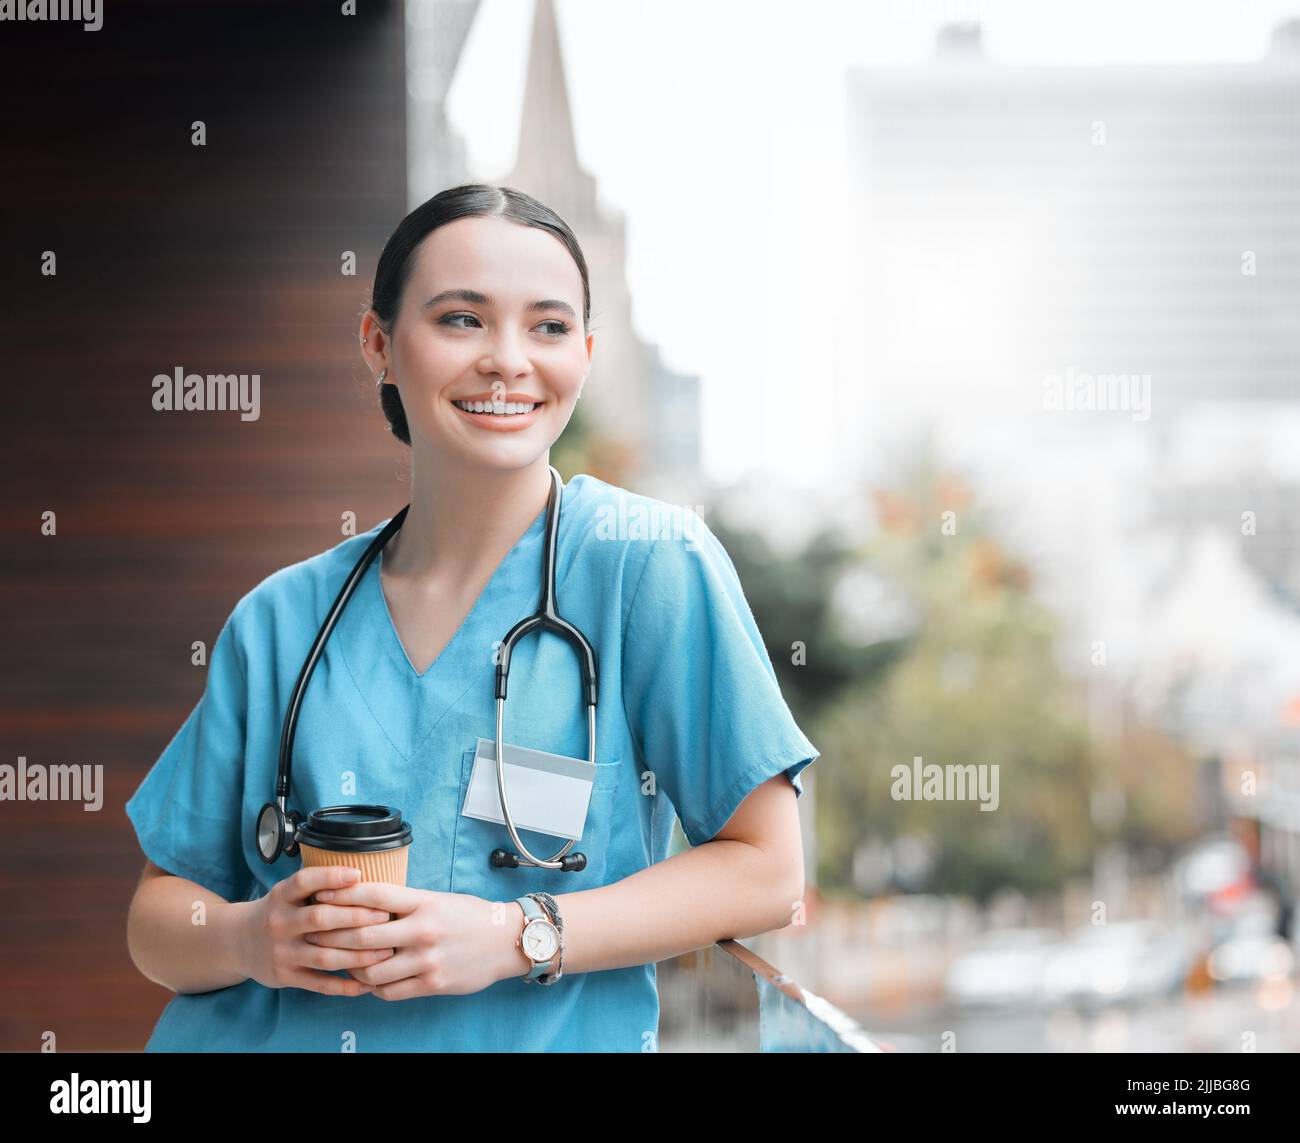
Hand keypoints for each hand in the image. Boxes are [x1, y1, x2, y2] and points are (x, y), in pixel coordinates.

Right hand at [234, 866, 397, 996]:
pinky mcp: (285, 976)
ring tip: (386, 951)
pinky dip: (345, 986)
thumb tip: (364, 875)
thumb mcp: (287, 892)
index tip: (358, 875)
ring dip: (358, 955)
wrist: (238, 942)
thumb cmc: (279, 911)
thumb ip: (316, 886)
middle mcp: (279, 922)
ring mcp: (282, 952)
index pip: (304, 881)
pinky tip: (367, 983)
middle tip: (385, 917)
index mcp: (281, 896)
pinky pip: (319, 984)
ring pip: (325, 956)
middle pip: (320, 918)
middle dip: (356, 917)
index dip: (331, 877)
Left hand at [305, 882, 527, 1000]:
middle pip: (364, 934)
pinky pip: (389, 990)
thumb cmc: (469, 916)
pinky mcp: (432, 984)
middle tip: (313, 933)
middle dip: (332, 935)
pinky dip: (372, 986)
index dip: (342, 895)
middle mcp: (423, 930)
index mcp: (424, 902)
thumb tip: (365, 904)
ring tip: (339, 961)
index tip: (320, 895)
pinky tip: (367, 979)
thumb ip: (405, 903)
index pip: (374, 895)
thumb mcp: (438, 899)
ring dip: (350, 966)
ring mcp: (427, 959)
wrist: (506, 940)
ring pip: (371, 968)